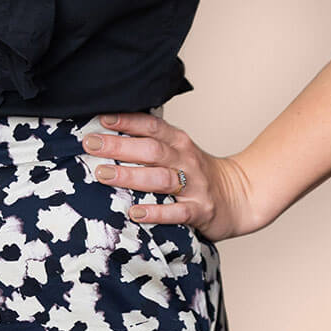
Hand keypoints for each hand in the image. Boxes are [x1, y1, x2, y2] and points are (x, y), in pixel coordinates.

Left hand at [82, 111, 260, 241]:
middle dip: (119, 146)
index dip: (127, 120)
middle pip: (151, 149)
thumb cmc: (197, 173)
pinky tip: (134, 213)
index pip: (151, 125)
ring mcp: (194, 186)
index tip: (101, 118)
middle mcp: (186, 160)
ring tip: (103, 174)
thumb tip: (108, 133)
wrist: (239, 196)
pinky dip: (155, 212)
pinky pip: (176, 213)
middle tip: (90, 144)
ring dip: (130, 175)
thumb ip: (151, 142)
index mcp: (179, 141)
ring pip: (160, 178)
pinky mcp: (200, 211)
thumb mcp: (178, 150)